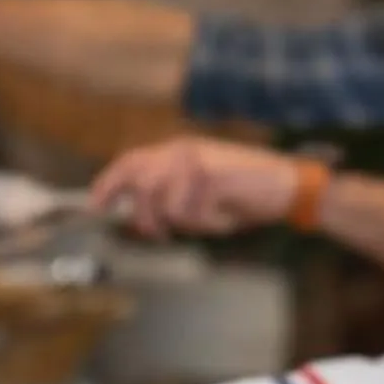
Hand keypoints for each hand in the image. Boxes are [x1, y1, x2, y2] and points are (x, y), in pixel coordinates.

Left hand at [90, 137, 307, 240]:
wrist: (288, 186)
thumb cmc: (246, 192)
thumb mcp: (201, 190)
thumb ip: (169, 195)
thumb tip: (138, 214)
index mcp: (178, 149)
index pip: (131, 161)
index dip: (109, 183)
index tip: (96, 205)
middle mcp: (183, 150)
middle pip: (141, 188)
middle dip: (147, 217)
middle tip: (161, 233)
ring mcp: (196, 162)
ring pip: (165, 206)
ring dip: (186, 223)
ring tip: (211, 220)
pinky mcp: (210, 178)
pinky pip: (191, 214)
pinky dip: (208, 225)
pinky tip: (226, 217)